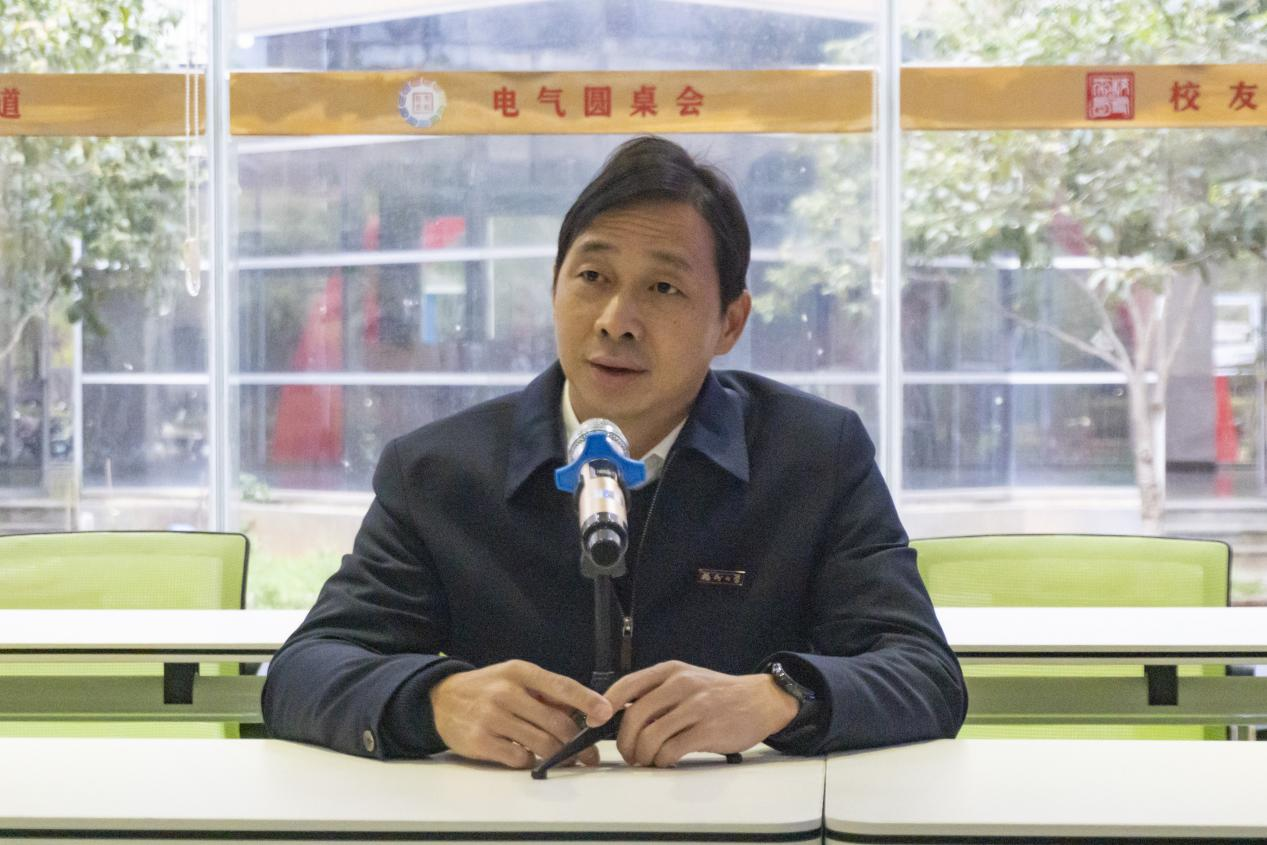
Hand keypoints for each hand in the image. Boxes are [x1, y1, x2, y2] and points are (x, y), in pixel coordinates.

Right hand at [430, 660, 612, 768]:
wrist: (441, 699)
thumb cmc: (486, 688)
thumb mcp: (514, 678)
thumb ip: (545, 693)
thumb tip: (582, 711)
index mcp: (520, 672)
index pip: (562, 686)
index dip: (587, 701)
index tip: (605, 713)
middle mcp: (506, 692)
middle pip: (556, 723)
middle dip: (578, 743)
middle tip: (588, 755)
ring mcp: (492, 717)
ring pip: (541, 744)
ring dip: (560, 756)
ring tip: (567, 761)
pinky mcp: (480, 741)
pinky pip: (519, 758)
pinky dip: (530, 761)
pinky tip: (528, 756)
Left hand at [603, 661, 798, 767]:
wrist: (761, 700)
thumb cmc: (718, 695)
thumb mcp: (686, 682)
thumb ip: (657, 694)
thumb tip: (620, 715)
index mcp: (670, 671)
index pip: (626, 685)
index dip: (605, 706)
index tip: (594, 723)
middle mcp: (681, 684)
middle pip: (634, 716)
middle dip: (625, 742)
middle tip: (629, 755)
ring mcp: (695, 706)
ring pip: (651, 736)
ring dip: (642, 755)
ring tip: (647, 761)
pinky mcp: (708, 729)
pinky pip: (671, 750)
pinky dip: (662, 761)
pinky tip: (667, 761)